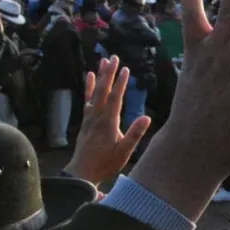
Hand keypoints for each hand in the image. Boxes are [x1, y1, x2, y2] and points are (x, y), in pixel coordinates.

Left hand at [65, 57, 151, 184]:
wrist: (82, 172)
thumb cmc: (105, 163)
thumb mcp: (124, 152)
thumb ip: (135, 134)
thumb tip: (147, 117)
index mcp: (108, 122)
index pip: (115, 98)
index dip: (121, 83)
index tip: (126, 69)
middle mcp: (97, 116)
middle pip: (104, 90)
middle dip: (109, 73)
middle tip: (114, 57)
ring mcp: (90, 117)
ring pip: (95, 92)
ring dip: (100, 76)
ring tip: (103, 60)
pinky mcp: (86, 120)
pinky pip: (87, 99)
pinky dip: (88, 87)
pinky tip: (89, 76)